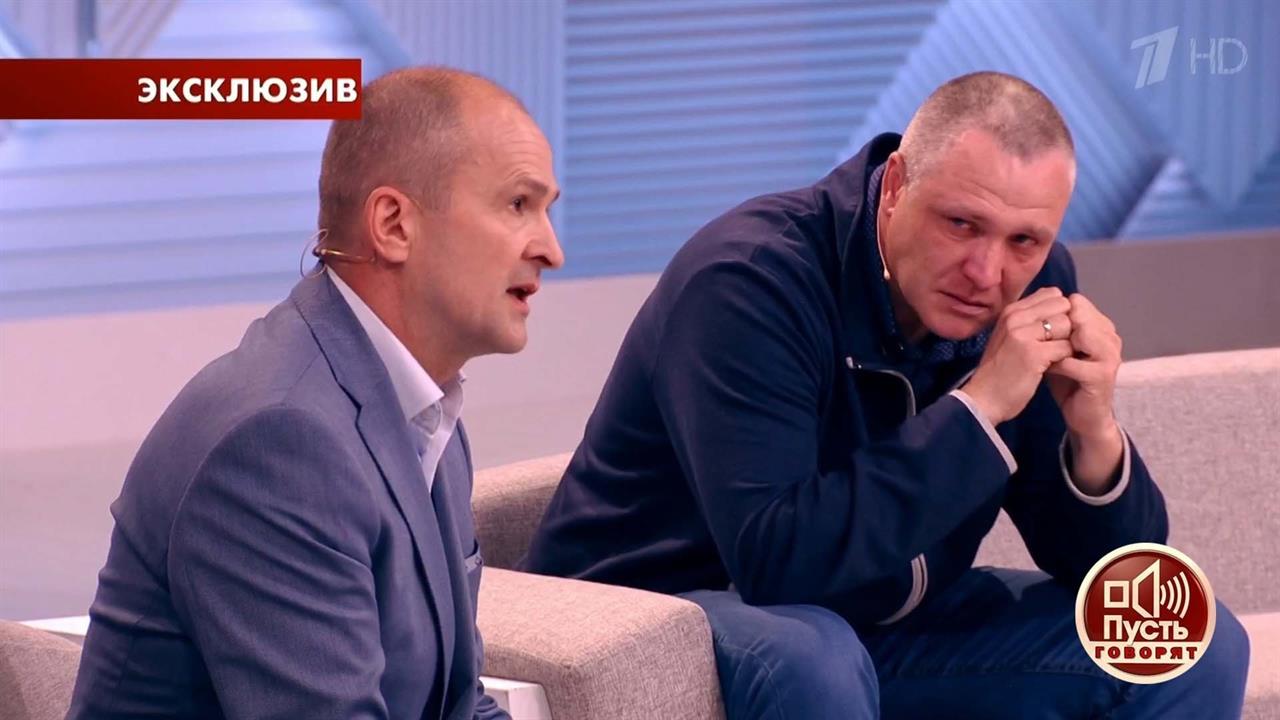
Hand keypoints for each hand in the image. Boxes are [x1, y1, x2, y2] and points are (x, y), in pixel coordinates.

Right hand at [961, 287, 1074, 424]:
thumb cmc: (1000, 369)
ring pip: (1067, 325)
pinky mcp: (1034, 353)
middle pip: (1063, 307)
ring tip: (1055, 356)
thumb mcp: (1009, 335)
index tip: (1054, 331)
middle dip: (1067, 325)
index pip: (1053, 294)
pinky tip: (1054, 367)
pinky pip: (1066, 346)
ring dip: (1067, 342)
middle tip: (1058, 344)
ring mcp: (1024, 333)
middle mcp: (1016, 316)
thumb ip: (1029, 318)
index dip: (1060, 312)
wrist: (983, 399)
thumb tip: (1058, 300)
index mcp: (1011, 310)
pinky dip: (1066, 358)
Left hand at [1046, 293, 1124, 489]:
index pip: (1077, 302)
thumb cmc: (1067, 378)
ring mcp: (1109, 356)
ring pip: (1081, 333)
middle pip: (1080, 314)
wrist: (1081, 414)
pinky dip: (1055, 365)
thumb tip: (1036, 301)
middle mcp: (1110, 337)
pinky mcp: (1102, 376)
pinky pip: (1072, 362)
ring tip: (1046, 356)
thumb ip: (1053, 326)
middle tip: (1041, 343)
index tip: (1038, 328)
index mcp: (1102, 327)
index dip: (1053, 312)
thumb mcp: (1059, 347)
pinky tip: (1047, 371)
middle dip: (1055, 327)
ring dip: (1056, 344)